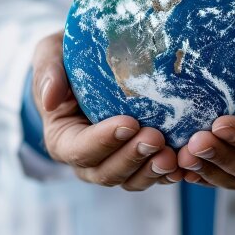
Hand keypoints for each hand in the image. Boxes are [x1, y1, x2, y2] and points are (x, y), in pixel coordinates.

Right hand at [31, 32, 183, 189]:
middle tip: (156, 138)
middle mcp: (88, 159)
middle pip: (107, 172)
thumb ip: (48, 72)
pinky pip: (153, 175)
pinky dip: (169, 172)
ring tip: (173, 155)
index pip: (80, 149)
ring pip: (132, 179)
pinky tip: (186, 162)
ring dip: (152, 170)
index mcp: (63, 138)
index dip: (103, 141)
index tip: (128, 122)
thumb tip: (50, 98)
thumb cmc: (68, 59)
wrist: (91, 64)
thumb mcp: (50, 55)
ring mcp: (115, 162)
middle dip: (133, 158)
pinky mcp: (139, 160)